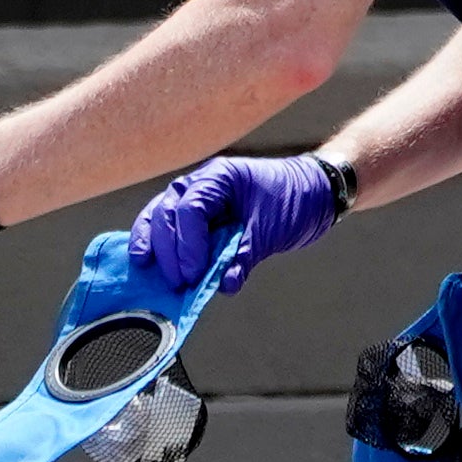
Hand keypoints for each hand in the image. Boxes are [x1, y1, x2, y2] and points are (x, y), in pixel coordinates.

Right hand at [131, 151, 339, 297]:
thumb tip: (222, 284)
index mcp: (220, 177)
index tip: (193, 274)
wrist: (312, 192)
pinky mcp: (197, 215)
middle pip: (166, 212)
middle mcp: (200, 182)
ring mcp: (194, 196)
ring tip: (149, 273)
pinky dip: (160, 246)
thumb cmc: (294, 201)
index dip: (188, 245)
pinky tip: (150, 265)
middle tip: (177, 282)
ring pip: (159, 216)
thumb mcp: (271, 231)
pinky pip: (170, 227)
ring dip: (154, 246)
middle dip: (168, 251)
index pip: (190, 209)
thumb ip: (244, 257)